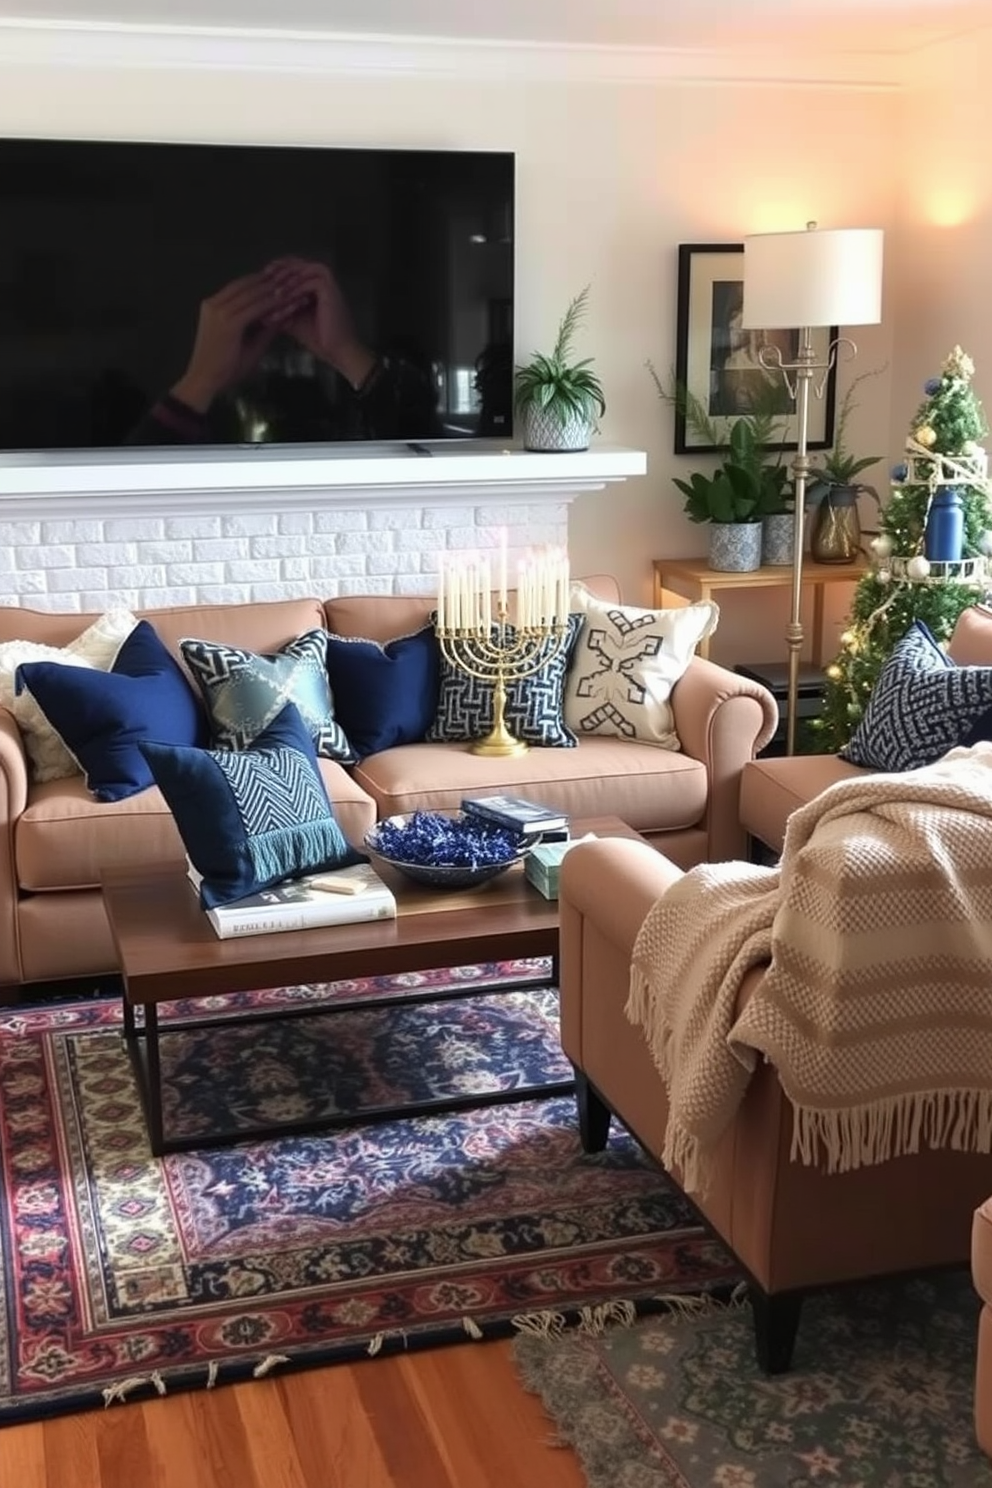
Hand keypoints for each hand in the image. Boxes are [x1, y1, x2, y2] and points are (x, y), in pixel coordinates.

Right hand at [171, 273, 284, 412]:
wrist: (206, 382)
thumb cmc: (224, 368)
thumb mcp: (248, 343)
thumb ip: (264, 328)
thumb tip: (284, 316)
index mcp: (214, 306)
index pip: (242, 286)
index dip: (264, 282)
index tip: (285, 281)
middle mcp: (214, 303)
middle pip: (248, 284)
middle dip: (273, 281)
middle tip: (296, 278)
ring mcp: (218, 311)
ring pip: (253, 293)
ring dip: (277, 290)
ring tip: (297, 287)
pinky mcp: (227, 322)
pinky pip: (255, 308)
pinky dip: (274, 304)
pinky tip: (289, 302)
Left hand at [262, 257, 375, 388]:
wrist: (336, 351)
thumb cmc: (317, 337)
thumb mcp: (291, 319)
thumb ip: (277, 308)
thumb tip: (255, 307)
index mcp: (313, 283)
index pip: (291, 267)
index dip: (275, 270)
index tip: (258, 279)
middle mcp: (321, 279)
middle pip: (296, 262)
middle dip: (278, 269)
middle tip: (263, 275)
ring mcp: (327, 283)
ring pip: (302, 268)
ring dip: (286, 277)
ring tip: (271, 286)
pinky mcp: (331, 289)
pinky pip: (309, 281)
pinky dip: (295, 288)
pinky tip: (282, 296)